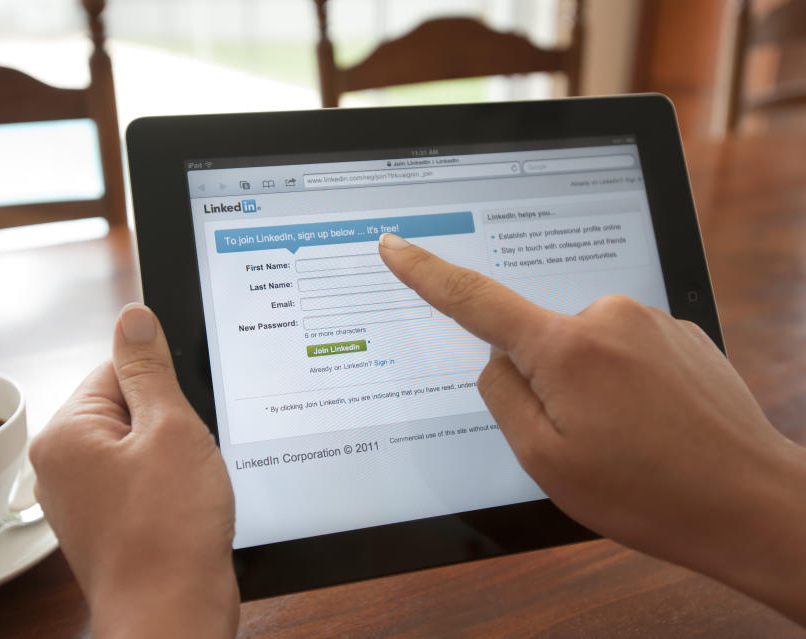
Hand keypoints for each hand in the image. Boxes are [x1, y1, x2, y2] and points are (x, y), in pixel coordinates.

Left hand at [29, 304, 237, 638]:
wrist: (174, 613)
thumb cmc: (169, 532)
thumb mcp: (170, 429)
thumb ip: (150, 368)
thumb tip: (134, 319)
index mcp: (66, 433)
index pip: (117, 368)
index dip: (164, 387)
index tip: (183, 414)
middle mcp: (62, 464)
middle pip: (129, 407)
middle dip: (169, 425)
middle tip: (185, 460)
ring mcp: (82, 497)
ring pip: (141, 447)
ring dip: (173, 458)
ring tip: (184, 489)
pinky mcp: (106, 521)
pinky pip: (142, 481)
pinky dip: (168, 487)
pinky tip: (183, 508)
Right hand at [379, 234, 805, 626]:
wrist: (749, 502)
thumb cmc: (648, 492)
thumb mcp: (545, 460)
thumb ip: (502, 396)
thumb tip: (497, 357)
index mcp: (565, 349)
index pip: (473, 299)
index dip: (425, 272)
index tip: (395, 246)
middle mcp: (608, 317)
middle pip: (537, 338)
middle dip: (545, 382)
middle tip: (584, 438)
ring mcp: (650, 320)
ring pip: (583, 347)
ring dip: (590, 386)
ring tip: (628, 437)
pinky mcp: (680, 330)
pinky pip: (624, 350)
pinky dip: (626, 384)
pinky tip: (653, 424)